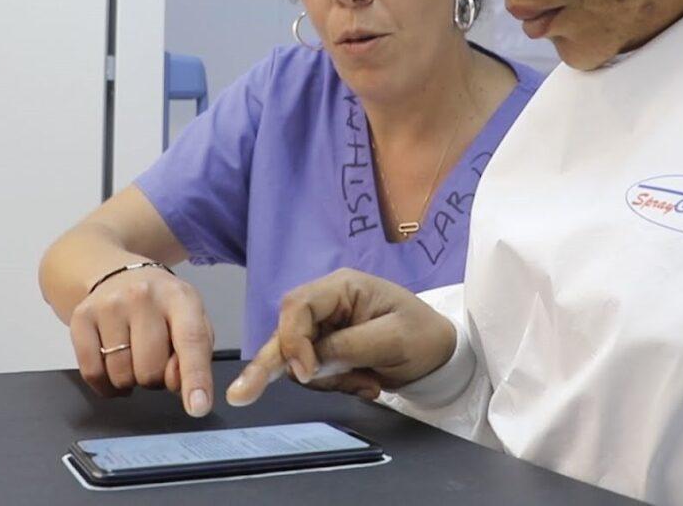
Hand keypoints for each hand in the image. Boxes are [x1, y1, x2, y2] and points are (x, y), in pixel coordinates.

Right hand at [68, 267, 214, 416]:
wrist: (117, 274)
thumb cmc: (163, 306)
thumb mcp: (191, 319)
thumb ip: (194, 354)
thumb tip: (179, 386)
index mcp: (180, 297)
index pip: (191, 341)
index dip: (196, 377)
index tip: (198, 407)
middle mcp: (143, 296)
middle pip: (151, 369)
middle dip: (155, 378)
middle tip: (155, 359)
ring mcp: (109, 305)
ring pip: (121, 375)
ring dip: (131, 380)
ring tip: (135, 355)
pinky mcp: (81, 317)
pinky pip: (92, 374)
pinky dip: (105, 385)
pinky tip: (113, 367)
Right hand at [225, 268, 455, 406]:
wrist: (440, 355)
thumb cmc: (423, 335)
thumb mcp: (391, 339)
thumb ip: (347, 348)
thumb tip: (309, 363)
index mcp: (343, 287)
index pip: (298, 307)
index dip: (292, 339)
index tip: (304, 372)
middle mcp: (328, 304)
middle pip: (286, 332)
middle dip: (272, 364)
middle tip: (242, 395)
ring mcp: (326, 328)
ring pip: (296, 359)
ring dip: (326, 380)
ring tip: (368, 383)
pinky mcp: (328, 351)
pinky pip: (314, 373)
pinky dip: (335, 385)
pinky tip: (367, 384)